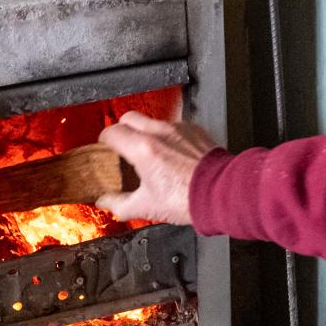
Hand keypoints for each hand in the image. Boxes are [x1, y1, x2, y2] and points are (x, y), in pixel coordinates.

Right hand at [96, 112, 218, 224]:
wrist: (222, 193)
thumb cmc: (188, 198)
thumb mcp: (147, 207)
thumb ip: (120, 204)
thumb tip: (107, 202)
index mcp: (143, 149)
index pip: (112, 132)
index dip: (104, 140)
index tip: (105, 147)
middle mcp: (159, 133)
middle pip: (129, 118)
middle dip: (122, 129)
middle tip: (123, 146)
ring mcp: (179, 129)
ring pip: (153, 121)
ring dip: (146, 133)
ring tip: (150, 153)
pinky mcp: (195, 130)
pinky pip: (175, 127)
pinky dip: (169, 137)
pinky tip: (173, 154)